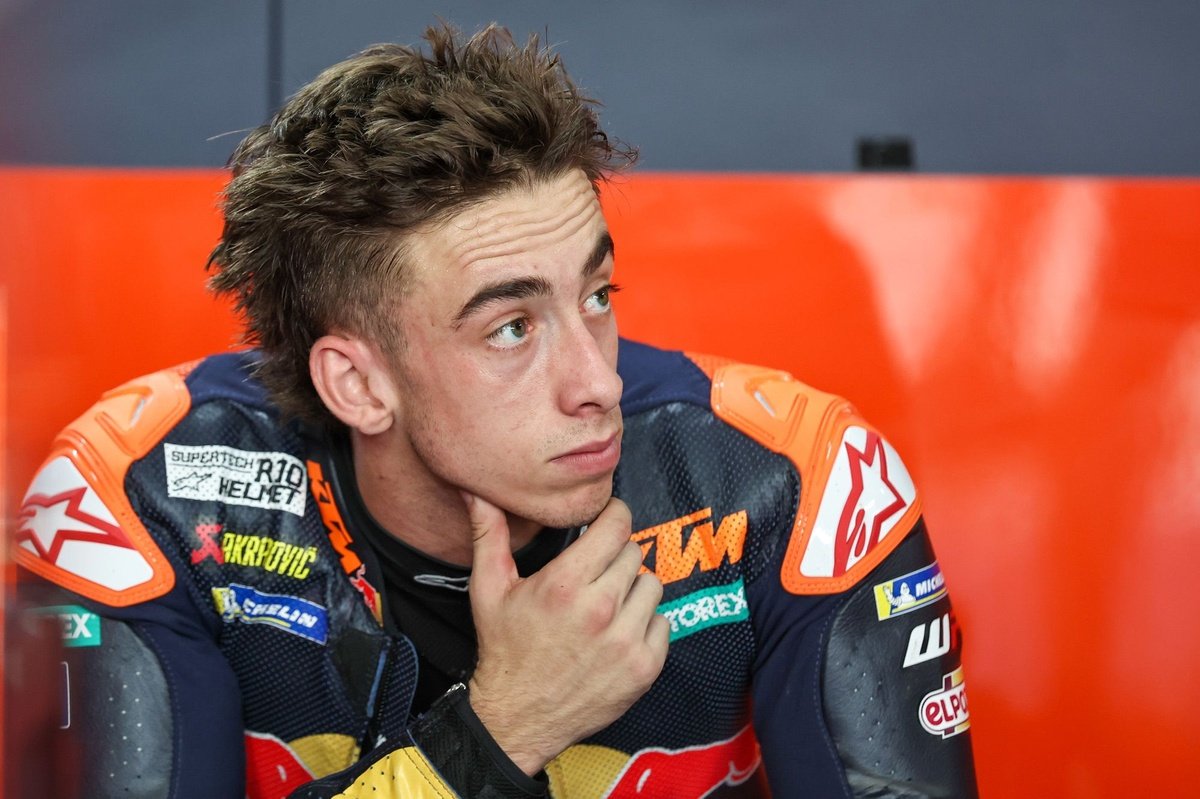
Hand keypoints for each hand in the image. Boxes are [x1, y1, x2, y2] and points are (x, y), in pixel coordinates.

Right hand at [463, 493, 668, 775]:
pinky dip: (645, 624)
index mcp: (565, 585)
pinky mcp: (644, 668)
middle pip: (633, 553)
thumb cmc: (504, 649)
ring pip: (652, 586)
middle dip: (615, 556)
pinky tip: (617, 632)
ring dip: (632, 590)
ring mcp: (626, 641)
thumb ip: (488, 534)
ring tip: (607, 603)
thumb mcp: (489, 589)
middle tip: (595, 573)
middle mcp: (600, 610)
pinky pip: (663, 623)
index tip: (607, 521)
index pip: (616, 526)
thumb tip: (475, 491)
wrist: (517, 717)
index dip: (614, 516)